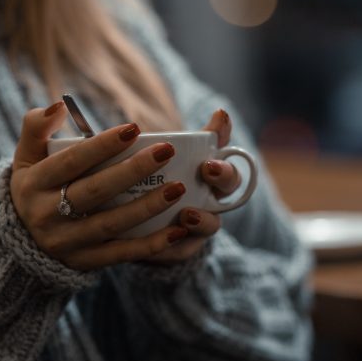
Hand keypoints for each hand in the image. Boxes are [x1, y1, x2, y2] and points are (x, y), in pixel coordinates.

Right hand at [10, 102, 190, 270]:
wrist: (22, 240)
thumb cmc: (35, 186)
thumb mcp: (25, 157)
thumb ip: (35, 127)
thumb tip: (57, 106)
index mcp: (33, 184)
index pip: (72, 161)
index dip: (102, 145)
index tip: (134, 128)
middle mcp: (47, 215)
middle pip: (95, 191)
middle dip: (132, 171)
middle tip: (166, 151)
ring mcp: (66, 242)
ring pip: (111, 224)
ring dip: (147, 207)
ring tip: (178, 187)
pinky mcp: (85, 262)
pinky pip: (121, 254)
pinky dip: (151, 245)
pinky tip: (178, 231)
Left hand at [146, 109, 238, 263]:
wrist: (132, 224)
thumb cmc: (152, 179)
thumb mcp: (158, 154)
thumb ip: (177, 135)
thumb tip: (212, 110)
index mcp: (208, 171)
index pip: (226, 153)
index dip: (226, 144)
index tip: (217, 126)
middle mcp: (211, 197)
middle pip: (229, 187)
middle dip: (222, 176)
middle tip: (207, 169)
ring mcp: (200, 225)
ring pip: (212, 224)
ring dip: (203, 219)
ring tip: (187, 214)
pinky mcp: (182, 249)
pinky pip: (184, 250)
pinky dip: (177, 246)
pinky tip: (166, 241)